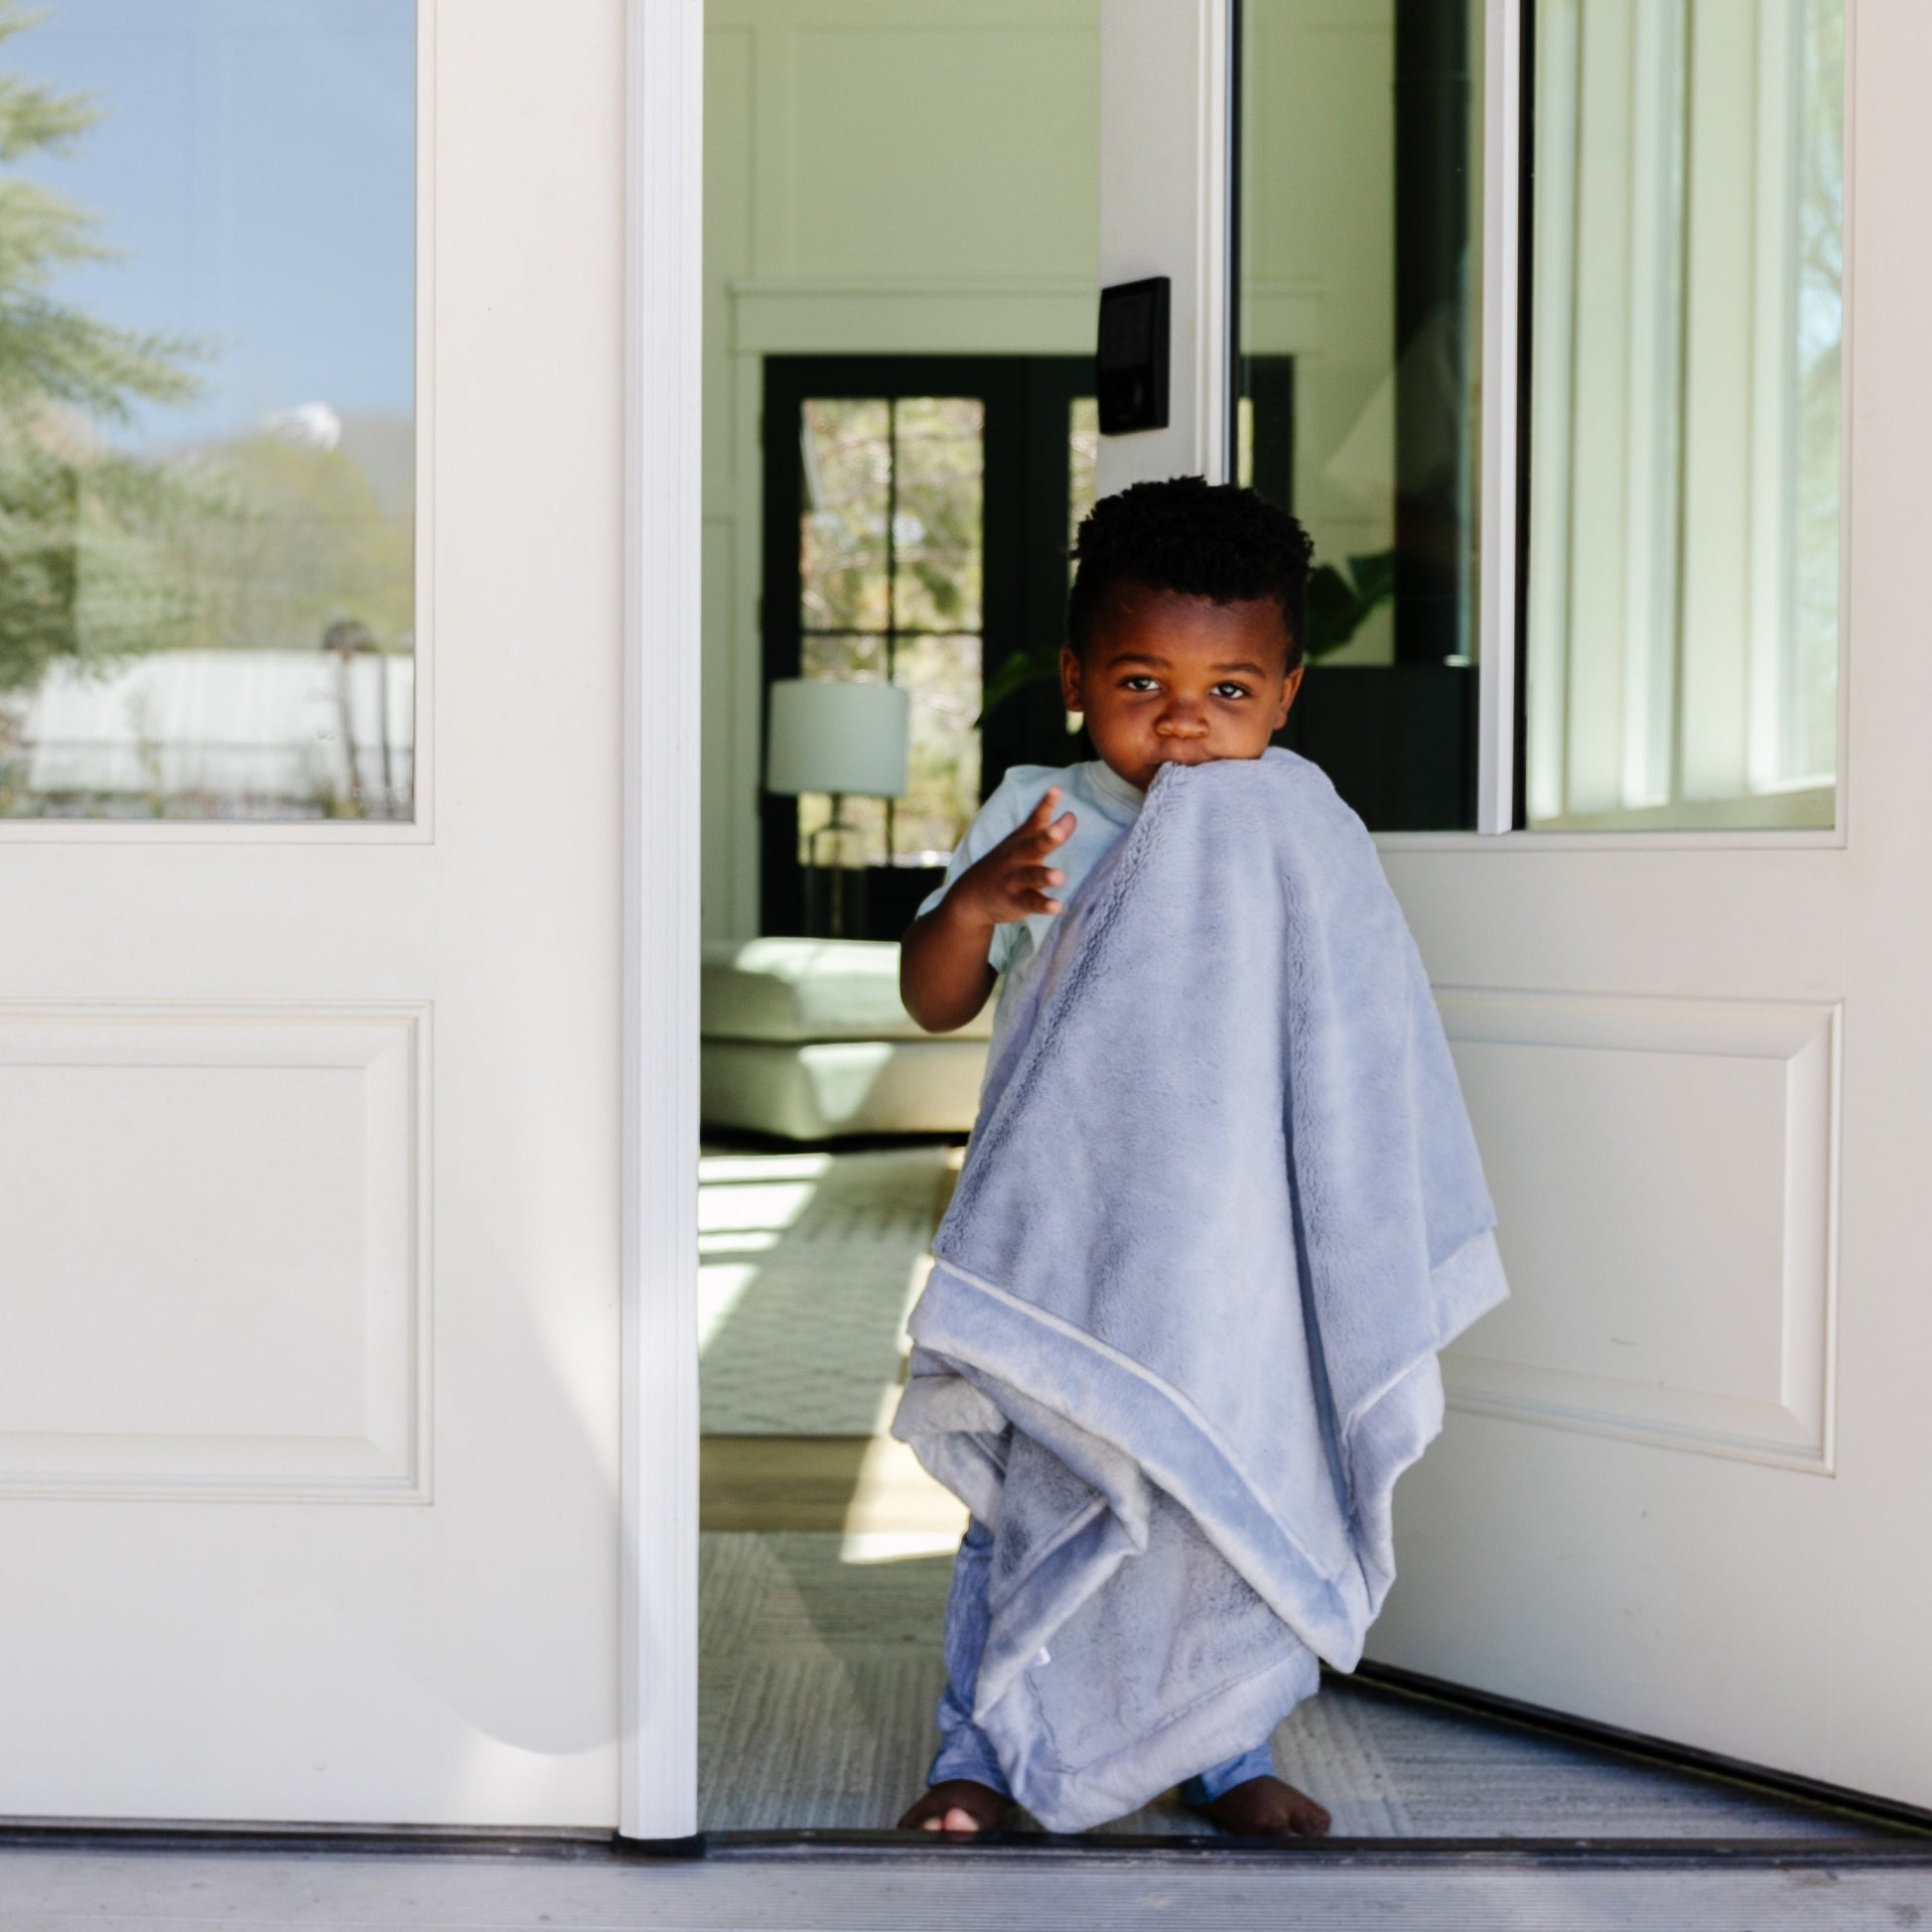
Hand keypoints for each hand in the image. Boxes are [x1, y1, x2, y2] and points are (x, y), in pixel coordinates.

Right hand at [953, 786, 1076, 925]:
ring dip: (1045, 876)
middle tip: (1061, 828)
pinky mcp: (1015, 901)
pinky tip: (1058, 907)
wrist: (970, 898)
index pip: (1035, 820)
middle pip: (1035, 845)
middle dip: (1048, 837)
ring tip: (1060, 876)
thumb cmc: (1005, 865)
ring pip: (1032, 876)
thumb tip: (1073, 814)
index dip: (1046, 805)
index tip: (1057, 790)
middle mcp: (1019, 857)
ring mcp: (1015, 879)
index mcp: (1022, 841)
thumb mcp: (1020, 842)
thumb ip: (1045, 827)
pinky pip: (1031, 902)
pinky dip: (1044, 905)